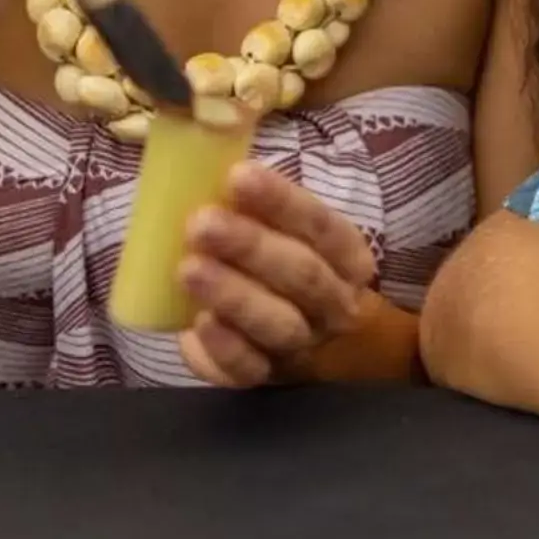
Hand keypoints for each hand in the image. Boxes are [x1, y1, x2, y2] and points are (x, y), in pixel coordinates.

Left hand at [175, 162, 383, 386]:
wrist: (317, 343)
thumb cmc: (289, 267)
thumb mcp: (292, 233)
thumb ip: (260, 206)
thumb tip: (203, 160)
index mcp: (348, 258)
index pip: (322, 226)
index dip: (282, 202)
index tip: (238, 176)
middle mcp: (335, 304)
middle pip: (302, 275)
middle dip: (250, 246)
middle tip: (201, 222)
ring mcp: (303, 345)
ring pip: (278, 324)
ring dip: (234, 296)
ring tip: (189, 269)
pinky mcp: (266, 378)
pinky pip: (248, 370)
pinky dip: (224, 349)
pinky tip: (197, 325)